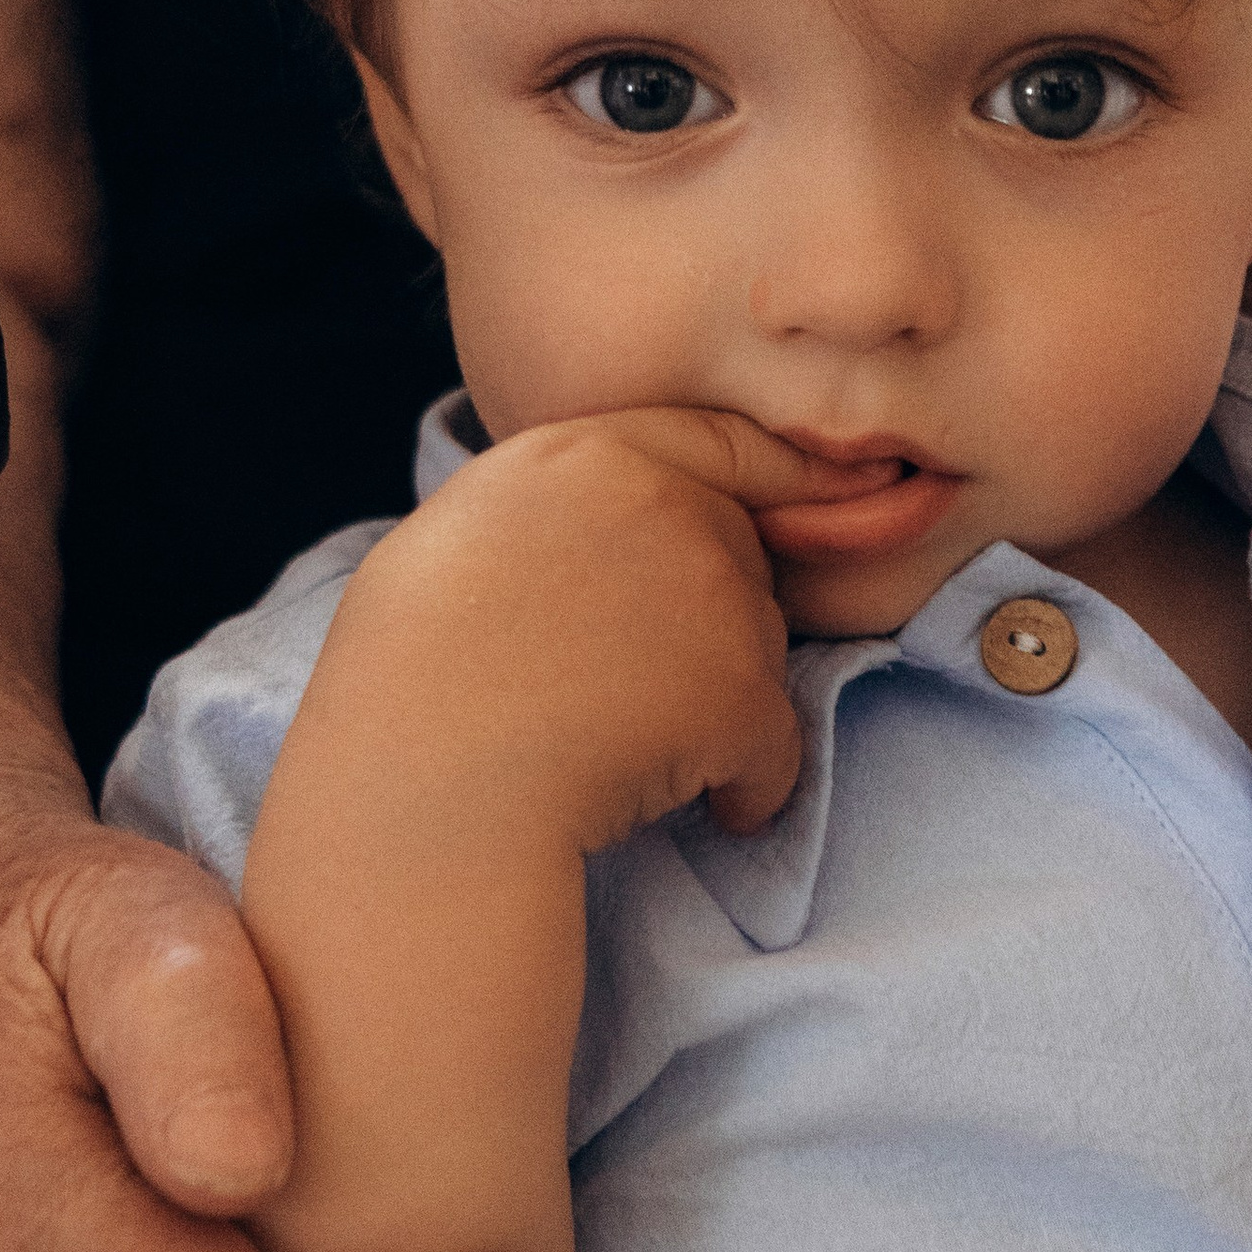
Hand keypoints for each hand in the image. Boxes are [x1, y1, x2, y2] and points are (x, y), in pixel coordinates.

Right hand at [330, 404, 815, 853]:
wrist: (425, 778)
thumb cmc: (413, 677)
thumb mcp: (463, 536)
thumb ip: (557, 510)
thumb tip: (607, 534)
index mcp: (584, 452)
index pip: (715, 441)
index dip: (777, 474)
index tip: (839, 492)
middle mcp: (663, 503)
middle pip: (740, 552)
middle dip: (708, 619)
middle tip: (624, 690)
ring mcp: (710, 593)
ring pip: (758, 647)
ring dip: (719, 703)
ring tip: (626, 751)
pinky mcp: (741, 689)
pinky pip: (774, 746)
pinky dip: (749, 785)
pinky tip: (707, 811)